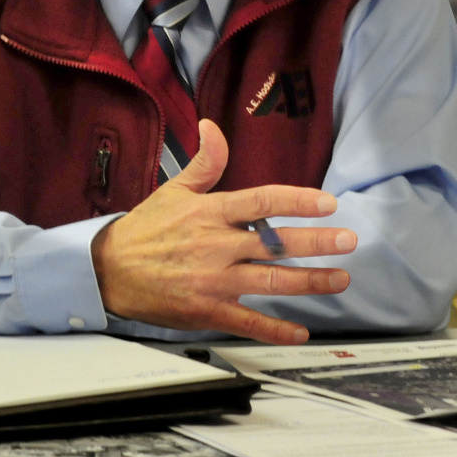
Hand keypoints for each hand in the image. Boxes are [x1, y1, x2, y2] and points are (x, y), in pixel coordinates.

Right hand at [90, 119, 356, 344]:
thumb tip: (213, 126)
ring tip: (340, 279)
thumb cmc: (145, 229)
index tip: (328, 203)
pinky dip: (275, 329)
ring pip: (270, 281)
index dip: (298, 201)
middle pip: (276, 243)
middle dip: (316, 242)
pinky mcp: (206, 310)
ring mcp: (213, 280)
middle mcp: (217, 245)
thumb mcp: (174, 189)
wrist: (108, 270)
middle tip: (348, 240)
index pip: (263, 202)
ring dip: (309, 282)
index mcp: (211, 212)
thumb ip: (204, 162)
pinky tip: (300, 331)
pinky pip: (247, 321)